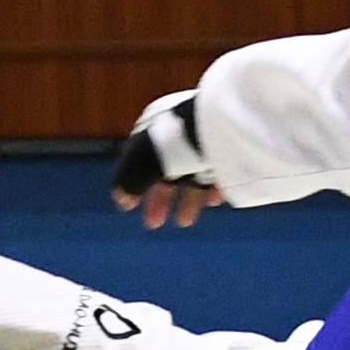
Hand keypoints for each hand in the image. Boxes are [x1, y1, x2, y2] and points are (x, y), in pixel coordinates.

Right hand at [112, 93, 215, 228]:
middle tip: (153, 224)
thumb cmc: (171, 145)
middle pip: (165, 168)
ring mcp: (204, 135)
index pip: (138, 159)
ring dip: (186, 199)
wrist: (218, 128)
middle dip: (159, 198)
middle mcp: (177, 126)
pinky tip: (212, 202)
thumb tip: (121, 197)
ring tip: (184, 222)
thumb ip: (128, 183)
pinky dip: (212, 187)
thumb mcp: (141, 166)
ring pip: (192, 171)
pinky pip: (217, 168)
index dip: (133, 185)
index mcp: (152, 125)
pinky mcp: (229, 144)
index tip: (129, 207)